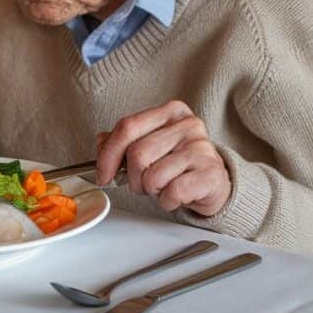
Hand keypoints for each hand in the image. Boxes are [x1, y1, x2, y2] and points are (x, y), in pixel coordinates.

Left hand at [95, 100, 231, 216]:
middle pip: (137, 154)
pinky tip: (176, 195)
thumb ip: (121, 141)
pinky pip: (172, 192)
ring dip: (152, 190)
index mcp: (170, 112)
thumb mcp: (149, 144)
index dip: (108, 154)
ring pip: (153, 176)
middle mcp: (188, 125)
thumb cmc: (176, 163)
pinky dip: (167, 201)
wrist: (212, 182)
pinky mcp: (211, 173)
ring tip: (164, 186)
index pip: (127, 127)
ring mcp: (202, 148)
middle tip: (143, 184)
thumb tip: (101, 146)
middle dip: (133, 178)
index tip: (102, 175)